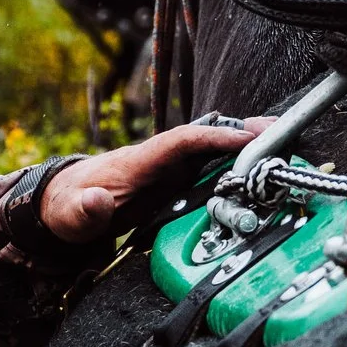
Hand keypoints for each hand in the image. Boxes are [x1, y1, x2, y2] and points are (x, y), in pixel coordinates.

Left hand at [42, 119, 266, 243]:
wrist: (63, 207)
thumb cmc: (68, 207)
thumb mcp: (72, 215)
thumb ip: (85, 210)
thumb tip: (98, 201)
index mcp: (138, 161)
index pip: (181, 141)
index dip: (214, 137)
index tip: (246, 139)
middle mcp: (158, 160)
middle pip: (205, 140)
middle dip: (241, 133)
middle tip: (280, 132)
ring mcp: (167, 171)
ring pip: (210, 153)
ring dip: (243, 148)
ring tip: (283, 144)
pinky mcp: (172, 185)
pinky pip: (207, 171)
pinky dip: (234, 166)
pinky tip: (259, 169)